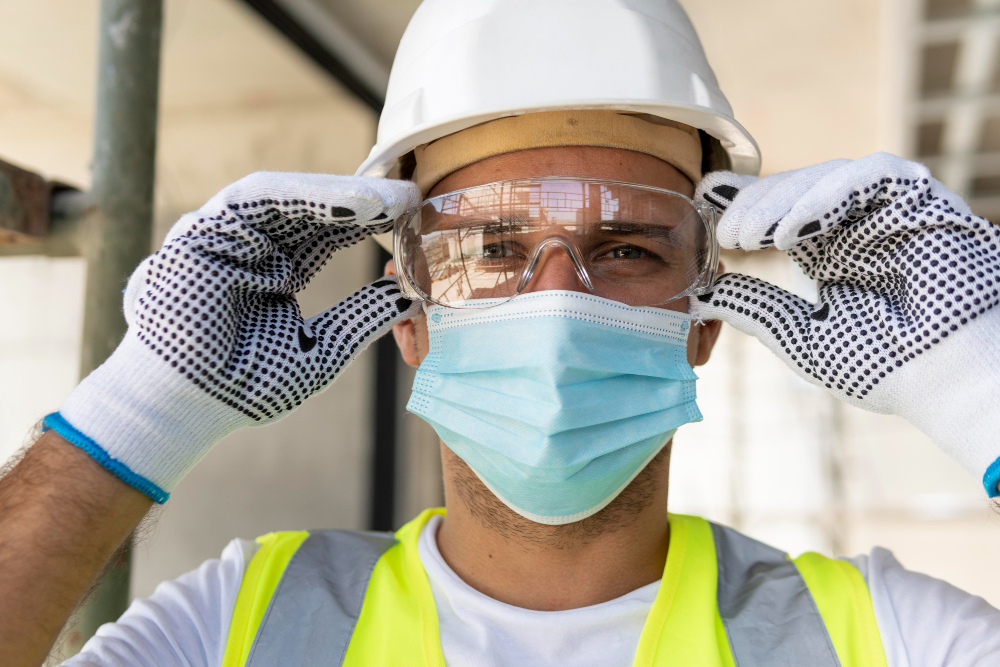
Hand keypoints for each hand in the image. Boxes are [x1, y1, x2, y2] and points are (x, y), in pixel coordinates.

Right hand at [47, 172, 421, 501]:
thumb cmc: (246, 388)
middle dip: (363, 202)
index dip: (370, 223)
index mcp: (278, 273)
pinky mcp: (201, 229)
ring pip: (289, 199)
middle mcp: (254, 248)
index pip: (330, 234)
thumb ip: (362, 317)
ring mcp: (227, 236)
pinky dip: (301, 196)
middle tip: (411, 198)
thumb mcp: (323, 348)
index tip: (413, 218)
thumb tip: (412, 296)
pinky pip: (254, 199)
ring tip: (389, 200)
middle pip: (314, 210)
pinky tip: (348, 201)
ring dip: (341, 195)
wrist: (186, 408)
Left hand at [691, 153, 999, 494]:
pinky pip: (867, 176)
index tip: (700, 200)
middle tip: (724, 235)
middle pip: (793, 190)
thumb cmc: (882, 366)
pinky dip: (823, 197)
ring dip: (778, 202)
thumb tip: (700, 294)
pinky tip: (790, 232)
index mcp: (828, 252)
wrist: (945, 381)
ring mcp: (885, 209)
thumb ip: (752, 307)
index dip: (739, 202)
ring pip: (822, 176)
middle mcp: (854, 225)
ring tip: (746, 237)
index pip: (777, 212)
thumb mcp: (797, 334)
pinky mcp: (918, 199)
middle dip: (753, 206)